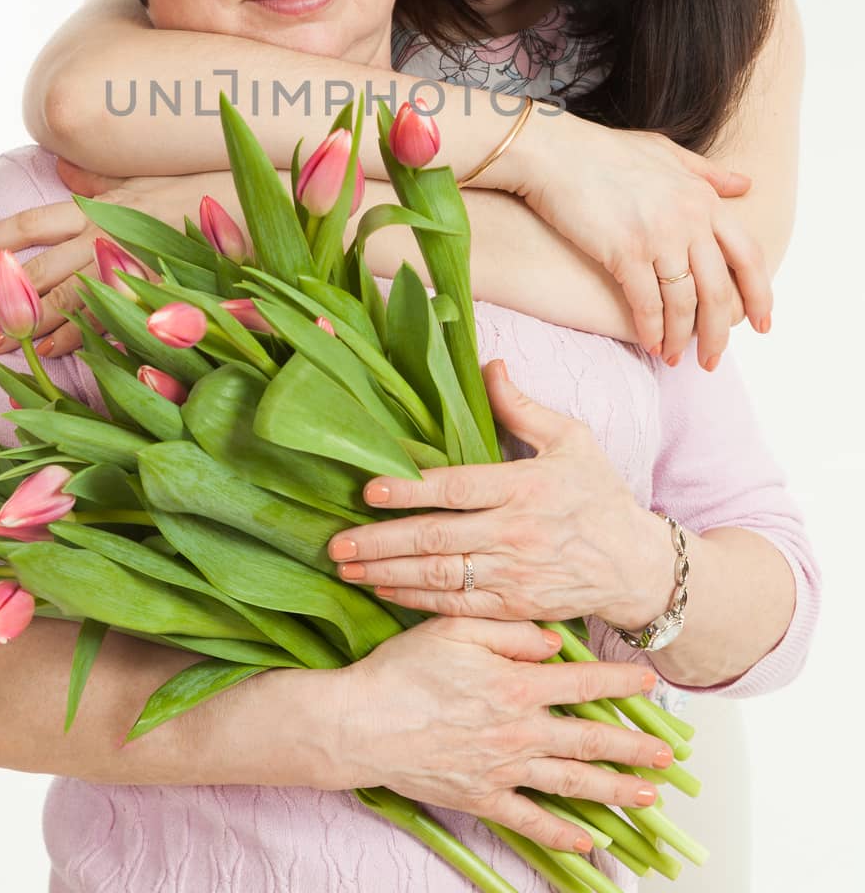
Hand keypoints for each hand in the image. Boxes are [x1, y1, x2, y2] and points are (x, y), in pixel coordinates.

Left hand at [0, 160, 243, 357]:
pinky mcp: (150, 289)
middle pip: (37, 269)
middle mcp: (104, 235)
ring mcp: (127, 265)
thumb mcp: (141, 175)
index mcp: (98, 207)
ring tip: (0, 344)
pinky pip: (105, 318)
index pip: (32, 222)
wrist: (250, 203)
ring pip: (65, 299)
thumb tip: (59, 165)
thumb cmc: (197, 188)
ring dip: (28, 325)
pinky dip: (76, 337)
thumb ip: (96, 177)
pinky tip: (52, 351)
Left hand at [329, 359, 659, 627]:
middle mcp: (516, 534)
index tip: (369, 491)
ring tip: (346, 568)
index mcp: (525, 488)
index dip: (411, 491)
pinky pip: (457, 607)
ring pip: (440, 577)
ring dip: (388, 573)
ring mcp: (514, 575)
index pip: (458, 489)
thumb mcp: (570, 439)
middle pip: (437, 539)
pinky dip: (417, 602)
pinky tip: (384, 591)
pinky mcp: (514, 607)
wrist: (636, 566)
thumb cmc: (599, 494)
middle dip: (382, 541)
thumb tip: (489, 365)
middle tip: (336, 542)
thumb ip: (521, 407)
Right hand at [334, 615, 673, 852]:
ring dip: (615, 792)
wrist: (362, 723)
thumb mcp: (455, 628)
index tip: (649, 684)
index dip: (619, 684)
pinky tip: (590, 843)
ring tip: (649, 798)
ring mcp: (503, 771)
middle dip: (634, 748)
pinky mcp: (482, 798)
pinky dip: (563, 835)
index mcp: (516, 685)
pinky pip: (531, 822)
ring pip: (572, 785)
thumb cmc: (404, 670)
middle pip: (589, 742)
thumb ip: (509, 629)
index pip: (582, 685)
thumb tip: (553, 642)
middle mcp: (519, 732)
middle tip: (670, 755)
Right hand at [508, 108, 771, 367]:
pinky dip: (651, 330)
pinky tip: (651, 345)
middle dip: (719, 333)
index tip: (761, 324)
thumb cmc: (604, 151)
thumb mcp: (665, 152)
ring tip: (677, 358)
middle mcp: (688, 219)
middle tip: (712, 359)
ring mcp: (658, 236)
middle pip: (719, 291)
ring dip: (683, 338)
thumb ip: (707, 173)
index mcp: (703, 198)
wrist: (553, 152)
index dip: (759, 296)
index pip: (748, 256)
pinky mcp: (624, 252)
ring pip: (685, 304)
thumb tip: (745, 184)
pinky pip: (647, 304)